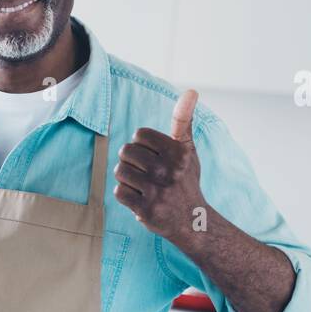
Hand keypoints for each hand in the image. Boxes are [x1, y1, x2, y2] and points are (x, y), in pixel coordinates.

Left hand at [113, 89, 206, 242]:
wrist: (192, 220)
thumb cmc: (185, 180)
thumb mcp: (188, 149)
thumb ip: (184, 120)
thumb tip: (191, 91)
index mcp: (178, 152)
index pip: (139, 134)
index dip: (143, 144)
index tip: (155, 156)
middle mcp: (168, 171)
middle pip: (126, 151)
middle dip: (132, 161)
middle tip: (147, 173)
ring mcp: (156, 191)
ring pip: (120, 171)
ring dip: (127, 178)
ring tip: (143, 185)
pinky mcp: (145, 210)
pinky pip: (119, 192)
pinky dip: (126, 195)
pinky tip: (140, 198)